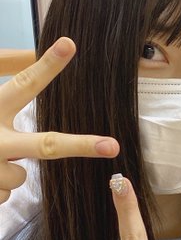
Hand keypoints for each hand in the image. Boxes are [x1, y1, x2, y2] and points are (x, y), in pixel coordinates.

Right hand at [0, 37, 118, 203]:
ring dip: (5, 172)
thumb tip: (34, 51)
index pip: (22, 84)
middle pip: (45, 145)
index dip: (47, 66)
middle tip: (111, 146)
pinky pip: (2, 196)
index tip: (70, 44)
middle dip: (80, 145)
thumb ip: (4, 68)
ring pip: (19, 178)